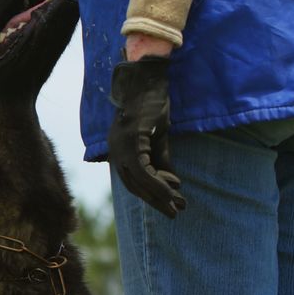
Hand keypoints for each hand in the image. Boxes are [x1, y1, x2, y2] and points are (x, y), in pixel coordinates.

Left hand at [106, 55, 185, 217]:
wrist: (148, 81)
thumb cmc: (153, 105)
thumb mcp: (157, 137)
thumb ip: (160, 159)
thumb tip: (171, 183)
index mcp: (119, 149)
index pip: (132, 181)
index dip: (151, 195)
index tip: (170, 205)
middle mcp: (116, 150)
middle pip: (134, 185)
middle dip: (156, 200)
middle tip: (175, 212)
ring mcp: (121, 146)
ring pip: (138, 181)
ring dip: (159, 195)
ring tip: (178, 204)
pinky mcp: (131, 141)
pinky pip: (143, 171)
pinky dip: (158, 183)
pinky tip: (174, 189)